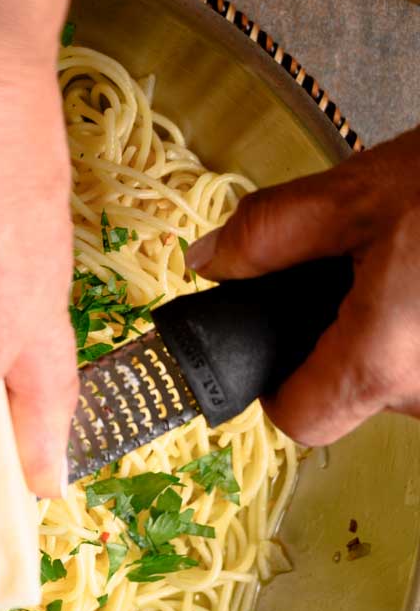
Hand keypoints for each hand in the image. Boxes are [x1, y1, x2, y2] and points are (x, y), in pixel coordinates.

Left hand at [188, 125, 419, 443]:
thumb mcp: (361, 192)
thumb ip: (272, 234)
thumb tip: (211, 262)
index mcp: (379, 361)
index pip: (298, 418)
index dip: (276, 377)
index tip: (278, 329)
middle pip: (353, 392)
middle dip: (341, 332)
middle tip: (363, 262)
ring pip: (401, 376)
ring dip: (392, 325)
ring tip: (414, 257)